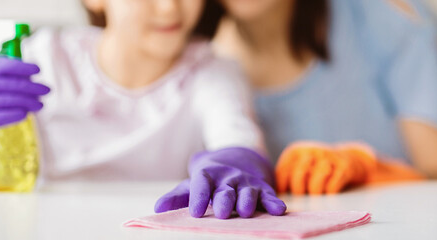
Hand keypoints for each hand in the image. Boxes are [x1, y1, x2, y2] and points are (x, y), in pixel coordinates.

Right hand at [0, 58, 48, 130]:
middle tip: (46, 90)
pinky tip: (24, 114)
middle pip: (0, 84)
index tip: (38, 70)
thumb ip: (17, 80)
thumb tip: (34, 81)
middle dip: (27, 87)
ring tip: (40, 105)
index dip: (18, 67)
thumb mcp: (7, 84)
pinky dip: (7, 116)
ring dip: (22, 102)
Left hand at [155, 147, 286, 218]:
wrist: (237, 161)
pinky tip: (279, 210)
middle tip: (222, 213)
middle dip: (225, 200)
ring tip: (245, 212)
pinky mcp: (263, 190)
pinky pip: (269, 195)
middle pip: (226, 189)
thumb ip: (176, 197)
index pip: (202, 184)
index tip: (196, 212)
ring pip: (248, 192)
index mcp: (209, 176)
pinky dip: (274, 202)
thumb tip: (157, 209)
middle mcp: (228, 178)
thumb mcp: (193, 184)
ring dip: (247, 201)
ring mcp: (247, 183)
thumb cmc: (210, 181)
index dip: (199, 197)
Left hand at [275, 142, 376, 194]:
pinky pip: (333, 185)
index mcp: (296, 151)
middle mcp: (312, 150)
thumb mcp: (300, 165)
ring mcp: (329, 157)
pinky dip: (329, 193)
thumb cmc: (316, 168)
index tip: (284, 195)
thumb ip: (287, 175)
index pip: (284, 170)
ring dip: (315, 191)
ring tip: (315, 196)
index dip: (282, 185)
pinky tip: (328, 193)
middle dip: (298, 189)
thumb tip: (277, 196)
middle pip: (300, 173)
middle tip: (301, 197)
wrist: (349, 159)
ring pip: (317, 178)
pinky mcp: (344, 167)